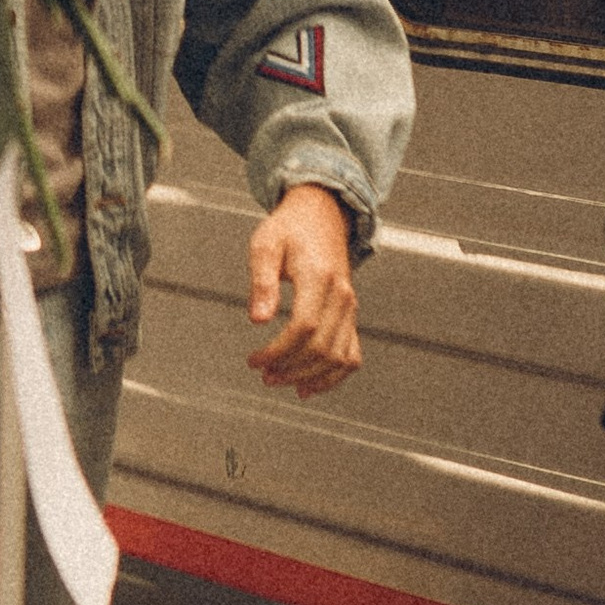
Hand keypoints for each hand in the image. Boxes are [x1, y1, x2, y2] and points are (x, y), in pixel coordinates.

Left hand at [247, 183, 360, 396]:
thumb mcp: (265, 244)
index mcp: (318, 277)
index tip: (253, 360)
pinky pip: (351, 356)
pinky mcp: (351, 316)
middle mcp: (341, 295)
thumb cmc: (288, 230)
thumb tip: (257, 321)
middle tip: (262, 374)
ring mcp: (350, 308)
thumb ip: (261, 281)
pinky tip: (308, 388)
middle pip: (321, 348)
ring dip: (308, 378)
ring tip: (278, 380)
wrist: (321, 216)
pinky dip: (333, 377)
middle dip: (290, 369)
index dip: (278, 351)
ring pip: (339, 358)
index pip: (304, 327)